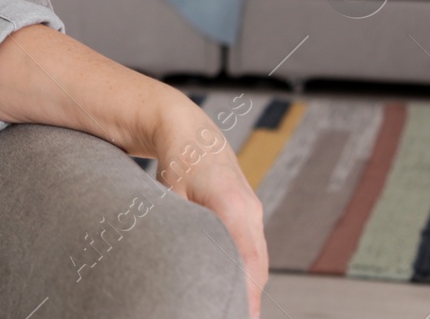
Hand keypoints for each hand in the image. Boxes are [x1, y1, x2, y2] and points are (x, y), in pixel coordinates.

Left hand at [151, 105, 267, 318]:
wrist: (188, 130)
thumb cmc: (176, 161)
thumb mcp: (170, 194)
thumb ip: (178, 226)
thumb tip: (176, 261)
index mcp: (233, 206)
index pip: (248, 260)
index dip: (248, 292)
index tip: (243, 314)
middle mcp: (250, 210)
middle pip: (257, 265)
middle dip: (250, 296)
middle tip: (235, 316)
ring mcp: (252, 211)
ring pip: (258, 259)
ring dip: (250, 285)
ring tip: (236, 309)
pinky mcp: (248, 212)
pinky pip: (253, 247)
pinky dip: (247, 269)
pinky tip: (236, 287)